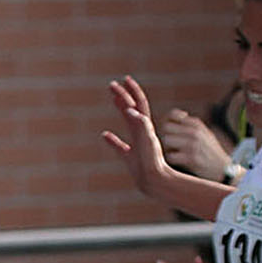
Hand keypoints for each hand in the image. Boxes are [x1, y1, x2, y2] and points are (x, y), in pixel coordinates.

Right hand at [99, 76, 174, 196]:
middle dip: (123, 95)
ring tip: (114, 99)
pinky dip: (111, 138)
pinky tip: (105, 135)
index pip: (138, 103)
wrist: (156, 182)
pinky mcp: (131, 156)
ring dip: (121, 109)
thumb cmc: (152, 163)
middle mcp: (141, 132)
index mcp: (143, 127)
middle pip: (131, 109)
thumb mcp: (146, 142)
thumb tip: (130, 110)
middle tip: (112, 85)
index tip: (124, 80)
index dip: (132, 91)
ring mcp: (136, 142)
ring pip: (127, 122)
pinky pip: (119, 144)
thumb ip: (140, 125)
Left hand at [158, 107, 230, 178]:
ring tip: (178, 153)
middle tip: (173, 144)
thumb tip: (170, 119)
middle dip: (167, 136)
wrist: (223, 169)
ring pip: (167, 140)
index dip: (168, 122)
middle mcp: (195, 131)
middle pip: (167, 127)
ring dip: (169, 148)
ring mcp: (193, 144)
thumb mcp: (204, 133)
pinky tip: (181, 161)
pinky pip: (171, 156)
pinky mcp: (191, 158)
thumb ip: (189, 126)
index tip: (172, 132)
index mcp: (197, 124)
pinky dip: (173, 159)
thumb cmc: (210, 152)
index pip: (172, 114)